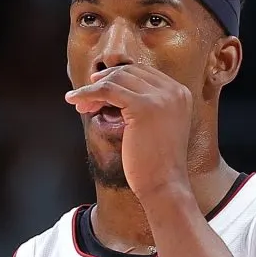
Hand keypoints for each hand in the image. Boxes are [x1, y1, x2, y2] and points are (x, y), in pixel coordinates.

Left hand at [65, 64, 193, 198]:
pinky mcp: (144, 107)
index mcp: (180, 93)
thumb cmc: (155, 162)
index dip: (116, 77)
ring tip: (80, 104)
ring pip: (117, 79)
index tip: (98, 87)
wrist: (164, 185)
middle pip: (129, 71)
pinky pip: (108, 90)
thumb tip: (112, 89)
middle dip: (103, 81)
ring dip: (93, 89)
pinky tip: (75, 101)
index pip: (142, 72)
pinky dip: (88, 93)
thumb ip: (143, 104)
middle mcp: (174, 91)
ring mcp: (161, 97)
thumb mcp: (155, 125)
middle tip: (85, 96)